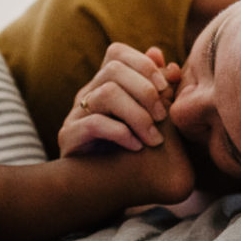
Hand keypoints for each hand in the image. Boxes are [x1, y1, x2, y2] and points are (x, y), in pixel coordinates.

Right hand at [59, 44, 181, 156]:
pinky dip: (121, 133)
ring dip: (137, 115)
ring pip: (106, 94)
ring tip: (154, 138)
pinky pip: (94, 123)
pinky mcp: (69, 137)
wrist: (106, 188)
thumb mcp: (153, 118)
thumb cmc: (134, 149)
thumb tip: (172, 66)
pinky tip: (137, 146)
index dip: (143, 64)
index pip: (117, 53)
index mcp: (105, 83)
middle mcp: (87, 93)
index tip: (166, 88)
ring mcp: (75, 114)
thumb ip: (161, 92)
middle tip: (163, 116)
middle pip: (114, 70)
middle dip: (145, 91)